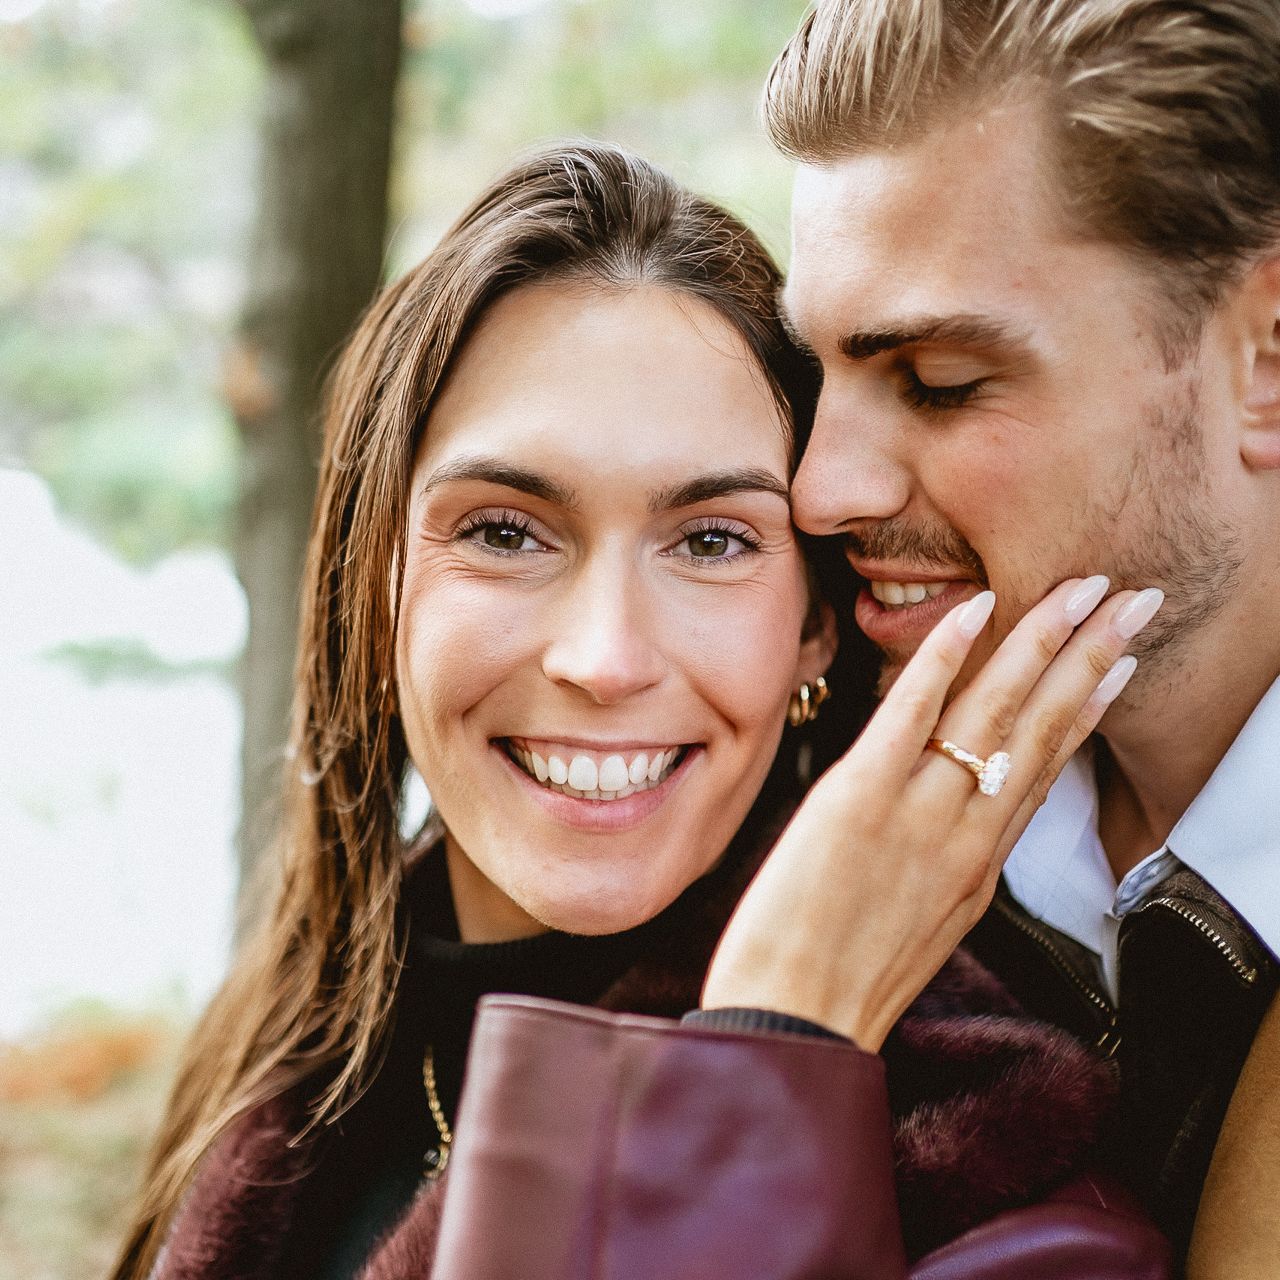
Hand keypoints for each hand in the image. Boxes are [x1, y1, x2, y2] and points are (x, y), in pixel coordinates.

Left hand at [700, 576, 1162, 1050]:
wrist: (796, 1022)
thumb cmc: (844, 978)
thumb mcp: (924, 923)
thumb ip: (948, 862)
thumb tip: (956, 815)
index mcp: (981, 863)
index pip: (1046, 767)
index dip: (1087, 707)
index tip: (1119, 661)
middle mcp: (966, 833)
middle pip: (1042, 728)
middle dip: (1092, 655)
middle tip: (1133, 598)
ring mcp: (918, 812)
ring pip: (996, 712)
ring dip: (1043, 641)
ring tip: (1084, 589)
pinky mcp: (859, 798)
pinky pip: (913, 712)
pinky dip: (946, 657)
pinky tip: (977, 608)